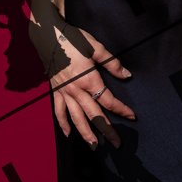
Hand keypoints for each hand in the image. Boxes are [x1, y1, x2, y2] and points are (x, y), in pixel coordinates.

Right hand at [48, 26, 134, 148]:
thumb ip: (112, 63)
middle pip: (93, 114)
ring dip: (85, 132)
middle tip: (116, 143)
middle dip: (106, 129)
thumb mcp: (96, 48)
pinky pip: (59, 111)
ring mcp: (65, 92)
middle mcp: (76, 90)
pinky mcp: (56, 91)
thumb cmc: (74, 39)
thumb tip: (127, 75)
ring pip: (76, 117)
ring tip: (94, 145)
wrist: (49, 36)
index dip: (121, 109)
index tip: (132, 116)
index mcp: (89, 79)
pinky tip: (68, 134)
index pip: (108, 99)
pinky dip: (63, 123)